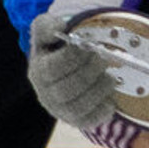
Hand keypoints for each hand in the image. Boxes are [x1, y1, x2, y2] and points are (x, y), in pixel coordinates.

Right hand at [27, 11, 120, 132]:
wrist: (67, 66)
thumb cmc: (59, 47)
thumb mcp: (48, 30)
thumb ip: (48, 25)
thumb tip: (59, 28)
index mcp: (38, 71)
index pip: (52, 69)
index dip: (72, 58)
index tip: (88, 46)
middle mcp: (46, 94)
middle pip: (65, 90)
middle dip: (89, 74)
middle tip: (104, 59)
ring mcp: (60, 110)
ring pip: (77, 108)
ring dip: (98, 90)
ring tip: (110, 77)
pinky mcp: (76, 121)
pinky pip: (89, 122)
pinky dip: (102, 110)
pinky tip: (110, 97)